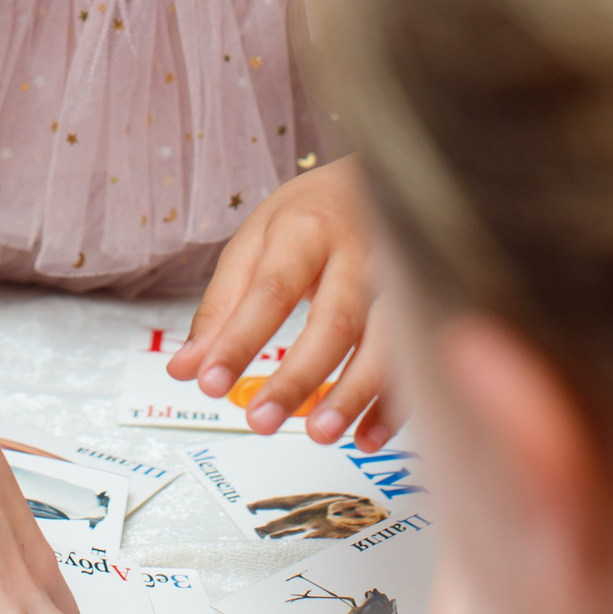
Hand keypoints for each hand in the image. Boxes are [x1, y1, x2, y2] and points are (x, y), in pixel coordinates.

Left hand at [166, 157, 396, 447]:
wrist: (384, 178)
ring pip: (384, 343)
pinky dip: (394, 404)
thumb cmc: (312, 215)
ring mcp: (401, 279)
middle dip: (297, 378)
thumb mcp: (256, 242)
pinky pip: (415, 360)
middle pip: (333, 321)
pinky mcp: (426, 306)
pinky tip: (367, 435)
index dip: (240, 339)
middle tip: (260, 421)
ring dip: (353, 394)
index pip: (271, 290)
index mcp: (307, 230)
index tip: (209, 382)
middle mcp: (360, 253)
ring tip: (319, 434)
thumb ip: (222, 307)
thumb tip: (186, 368)